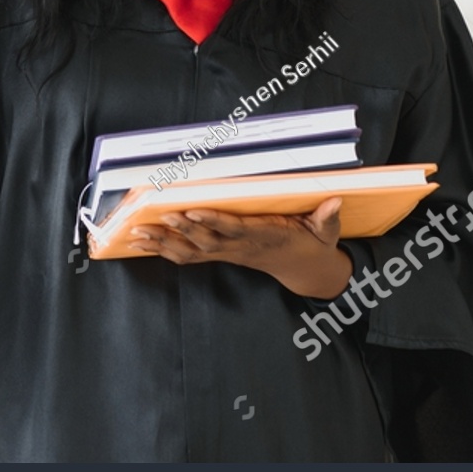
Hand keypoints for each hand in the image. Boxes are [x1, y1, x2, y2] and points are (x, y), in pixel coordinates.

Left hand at [127, 196, 353, 298]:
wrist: (305, 269)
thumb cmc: (312, 243)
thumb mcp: (325, 232)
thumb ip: (327, 218)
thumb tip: (334, 202)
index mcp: (264, 237)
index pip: (235, 228)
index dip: (213, 222)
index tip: (193, 211)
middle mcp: (241, 247)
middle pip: (206, 242)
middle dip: (181, 231)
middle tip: (160, 217)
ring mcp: (229, 253)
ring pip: (191, 251)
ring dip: (164, 243)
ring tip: (138, 234)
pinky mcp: (221, 255)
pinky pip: (189, 256)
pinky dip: (165, 250)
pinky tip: (145, 244)